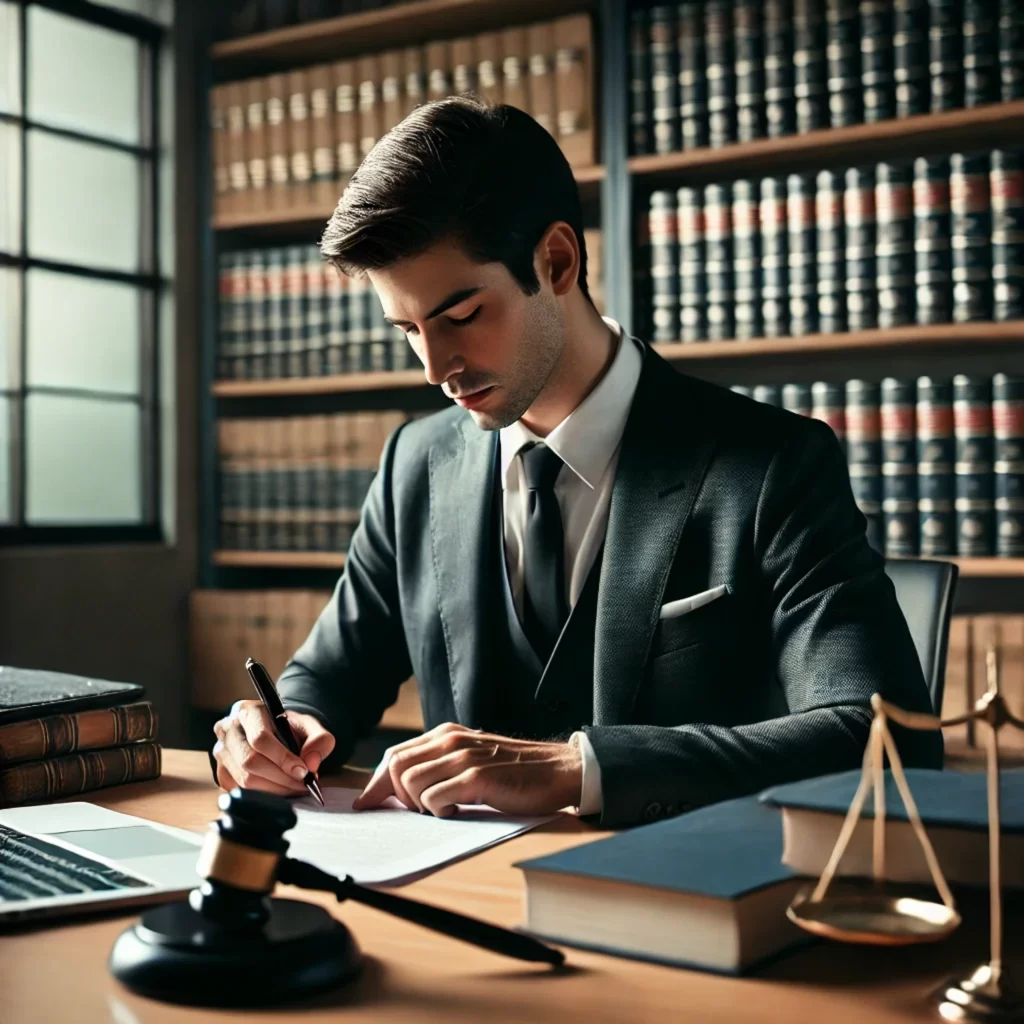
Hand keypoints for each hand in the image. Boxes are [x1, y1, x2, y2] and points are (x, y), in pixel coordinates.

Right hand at [212, 699, 334, 794]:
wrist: (275, 731)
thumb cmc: (290, 728)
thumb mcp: (309, 726)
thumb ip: (319, 739)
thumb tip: (311, 764)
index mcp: (247, 711)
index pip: (260, 738)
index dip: (283, 758)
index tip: (303, 772)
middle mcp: (227, 729)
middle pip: (249, 761)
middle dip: (280, 778)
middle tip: (302, 785)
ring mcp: (220, 751)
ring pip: (243, 779)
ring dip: (273, 789)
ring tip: (294, 787)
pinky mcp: (220, 771)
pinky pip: (239, 791)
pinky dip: (262, 795)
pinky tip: (278, 789)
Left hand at [351, 722, 582, 816]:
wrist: (557, 769)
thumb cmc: (514, 771)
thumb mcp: (472, 758)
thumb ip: (441, 765)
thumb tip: (401, 789)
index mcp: (446, 735)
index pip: (395, 754)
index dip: (377, 782)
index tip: (367, 804)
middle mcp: (451, 741)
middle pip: (396, 767)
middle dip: (393, 796)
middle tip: (412, 812)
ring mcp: (464, 758)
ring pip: (411, 783)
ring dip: (419, 805)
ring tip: (442, 810)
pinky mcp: (477, 777)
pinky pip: (436, 799)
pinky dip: (438, 812)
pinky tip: (457, 812)